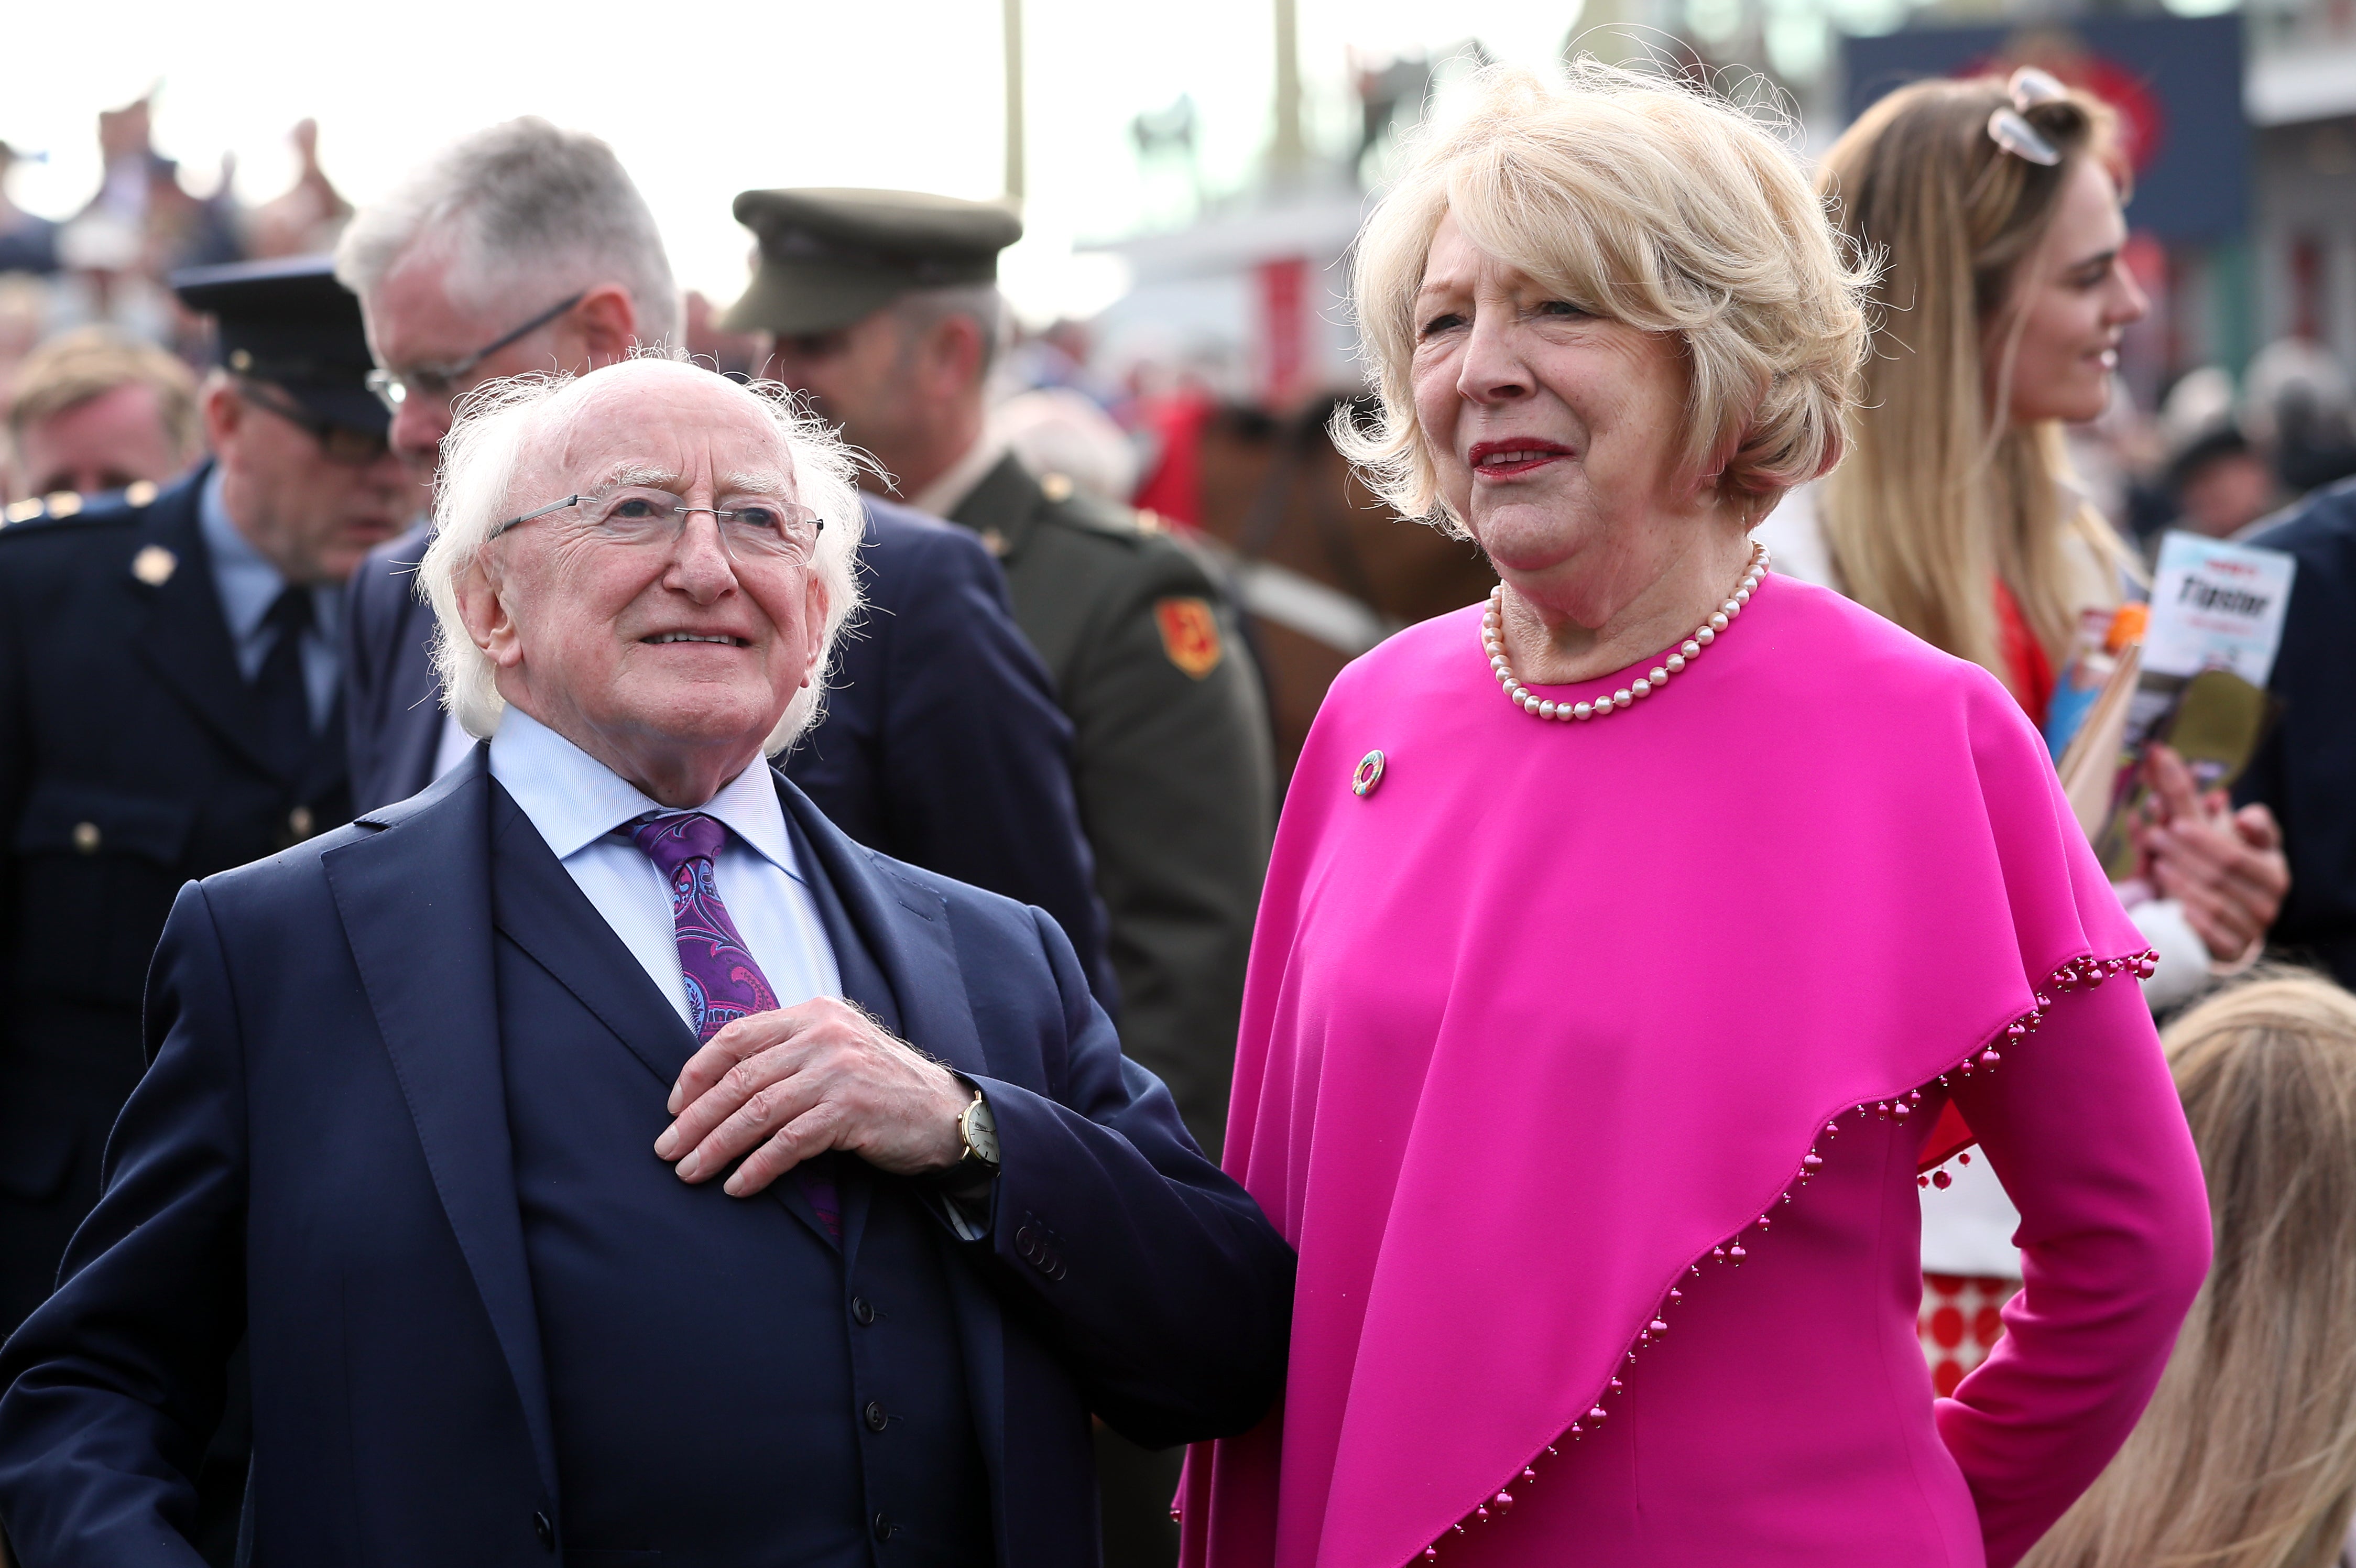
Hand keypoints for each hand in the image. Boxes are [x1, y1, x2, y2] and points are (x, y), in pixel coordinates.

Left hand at [654, 997, 969, 1196]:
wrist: (944, 1112)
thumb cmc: (882, 1087)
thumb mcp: (836, 1050)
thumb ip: (789, 1053)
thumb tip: (720, 1084)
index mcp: (814, 1014)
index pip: (737, 1037)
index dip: (697, 1072)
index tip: (674, 1107)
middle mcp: (824, 1036)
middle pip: (740, 1077)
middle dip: (696, 1118)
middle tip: (667, 1149)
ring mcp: (838, 1071)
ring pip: (757, 1110)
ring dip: (716, 1146)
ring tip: (690, 1171)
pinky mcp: (851, 1110)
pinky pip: (789, 1141)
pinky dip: (757, 1166)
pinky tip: (737, 1185)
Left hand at [2135, 745, 2287, 963]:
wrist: (2217, 926)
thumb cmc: (2212, 868)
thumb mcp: (2202, 831)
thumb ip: (2182, 796)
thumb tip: (2157, 753)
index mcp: (2269, 859)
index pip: (2253, 839)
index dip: (2225, 829)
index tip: (2200, 814)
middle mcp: (2271, 891)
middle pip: (2225, 866)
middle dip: (2189, 848)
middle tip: (2158, 832)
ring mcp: (2256, 923)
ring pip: (2218, 898)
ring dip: (2184, 879)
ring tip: (2157, 860)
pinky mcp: (2236, 949)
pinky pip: (2215, 934)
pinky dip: (2194, 917)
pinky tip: (2174, 905)